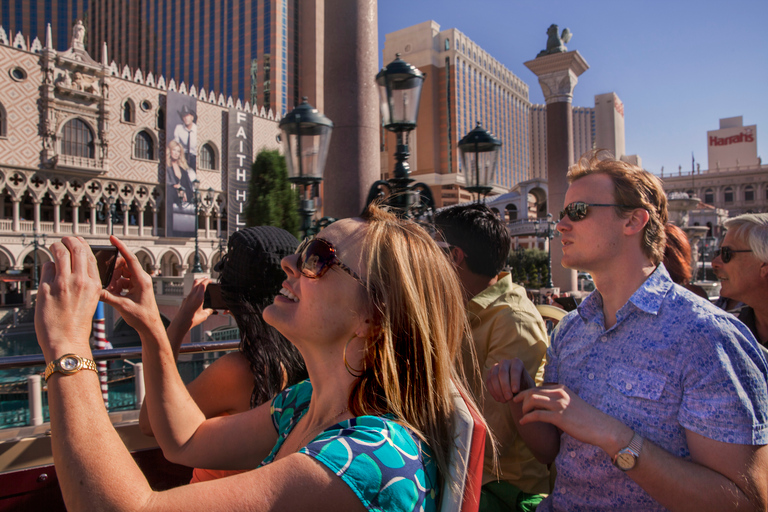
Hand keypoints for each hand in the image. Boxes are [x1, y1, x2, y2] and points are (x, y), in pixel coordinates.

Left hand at [35, 237, 101, 360]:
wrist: (66, 341)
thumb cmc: (77, 324)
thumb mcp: (90, 301)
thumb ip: (86, 284)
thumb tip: (74, 267)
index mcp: (94, 285)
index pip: (90, 257)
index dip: (83, 245)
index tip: (78, 241)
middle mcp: (81, 281)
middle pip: (76, 250)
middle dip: (69, 240)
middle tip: (64, 239)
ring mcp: (63, 284)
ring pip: (60, 254)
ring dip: (56, 246)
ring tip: (53, 246)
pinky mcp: (47, 288)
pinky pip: (47, 268)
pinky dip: (47, 266)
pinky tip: (48, 269)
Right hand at [100, 235, 162, 336]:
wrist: (150, 327)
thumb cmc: (142, 317)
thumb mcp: (122, 306)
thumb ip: (107, 297)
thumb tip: (94, 290)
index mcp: (142, 279)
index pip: (130, 258)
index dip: (120, 247)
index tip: (112, 238)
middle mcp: (142, 278)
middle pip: (124, 266)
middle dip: (113, 271)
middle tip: (107, 281)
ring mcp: (140, 283)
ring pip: (123, 274)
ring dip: (115, 280)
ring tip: (111, 291)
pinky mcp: (137, 288)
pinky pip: (124, 281)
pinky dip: (117, 285)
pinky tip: (114, 294)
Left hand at [166, 278, 214, 345]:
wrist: (181, 323)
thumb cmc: (192, 319)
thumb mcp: (204, 315)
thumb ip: (209, 311)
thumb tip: (212, 310)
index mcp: (198, 297)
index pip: (203, 284)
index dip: (207, 280)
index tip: (210, 280)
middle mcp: (192, 295)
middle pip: (197, 282)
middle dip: (202, 279)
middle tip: (206, 279)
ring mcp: (187, 297)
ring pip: (193, 286)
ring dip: (198, 284)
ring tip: (202, 285)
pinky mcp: (185, 300)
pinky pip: (191, 292)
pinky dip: (195, 291)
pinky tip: (197, 295)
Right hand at [486, 358, 535, 402]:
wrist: (516, 388)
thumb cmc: (524, 387)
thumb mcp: (528, 386)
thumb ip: (526, 387)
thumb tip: (518, 391)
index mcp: (517, 362)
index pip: (515, 370)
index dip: (514, 380)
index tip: (515, 391)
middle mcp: (505, 362)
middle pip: (503, 373)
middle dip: (505, 387)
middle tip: (509, 398)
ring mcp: (495, 367)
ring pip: (493, 377)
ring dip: (498, 390)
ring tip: (504, 401)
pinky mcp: (489, 373)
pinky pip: (488, 382)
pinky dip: (493, 392)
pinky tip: (498, 400)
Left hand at [514, 384, 631, 452]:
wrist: (601, 427)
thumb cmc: (587, 418)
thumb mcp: (571, 403)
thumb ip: (559, 401)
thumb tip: (545, 406)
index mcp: (562, 388)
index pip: (539, 387)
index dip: (527, 392)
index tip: (520, 398)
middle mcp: (559, 393)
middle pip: (532, 391)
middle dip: (521, 396)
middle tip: (515, 402)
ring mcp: (559, 405)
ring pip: (532, 400)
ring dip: (524, 408)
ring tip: (522, 414)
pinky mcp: (559, 417)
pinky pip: (537, 415)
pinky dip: (527, 418)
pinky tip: (524, 422)